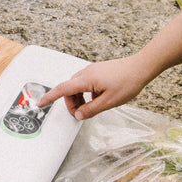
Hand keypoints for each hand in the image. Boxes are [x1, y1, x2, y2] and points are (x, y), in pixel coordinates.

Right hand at [37, 55, 153, 119]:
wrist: (141, 67)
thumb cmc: (128, 81)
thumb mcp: (109, 102)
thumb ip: (91, 110)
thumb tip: (78, 115)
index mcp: (86, 79)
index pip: (62, 89)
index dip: (50, 97)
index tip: (41, 103)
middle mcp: (86, 72)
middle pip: (68, 89)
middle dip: (71, 103)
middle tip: (80, 113)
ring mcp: (91, 70)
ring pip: (76, 86)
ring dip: (79, 98)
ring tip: (91, 106)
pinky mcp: (97, 71)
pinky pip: (84, 83)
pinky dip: (86, 93)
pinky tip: (98, 98)